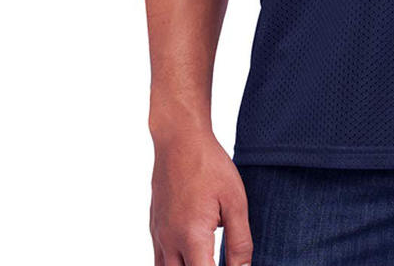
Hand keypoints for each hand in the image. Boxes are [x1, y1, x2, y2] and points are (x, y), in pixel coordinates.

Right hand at [150, 127, 252, 265]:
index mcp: (192, 237)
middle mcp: (169, 242)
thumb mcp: (235, 201)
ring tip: (207, 259)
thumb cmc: (210, 166)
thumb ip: (239, 241)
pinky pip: (159, 261)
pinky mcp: (154, 228)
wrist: (180, 140)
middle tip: (218, 261)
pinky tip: (192, 256)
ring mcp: (158, 236)